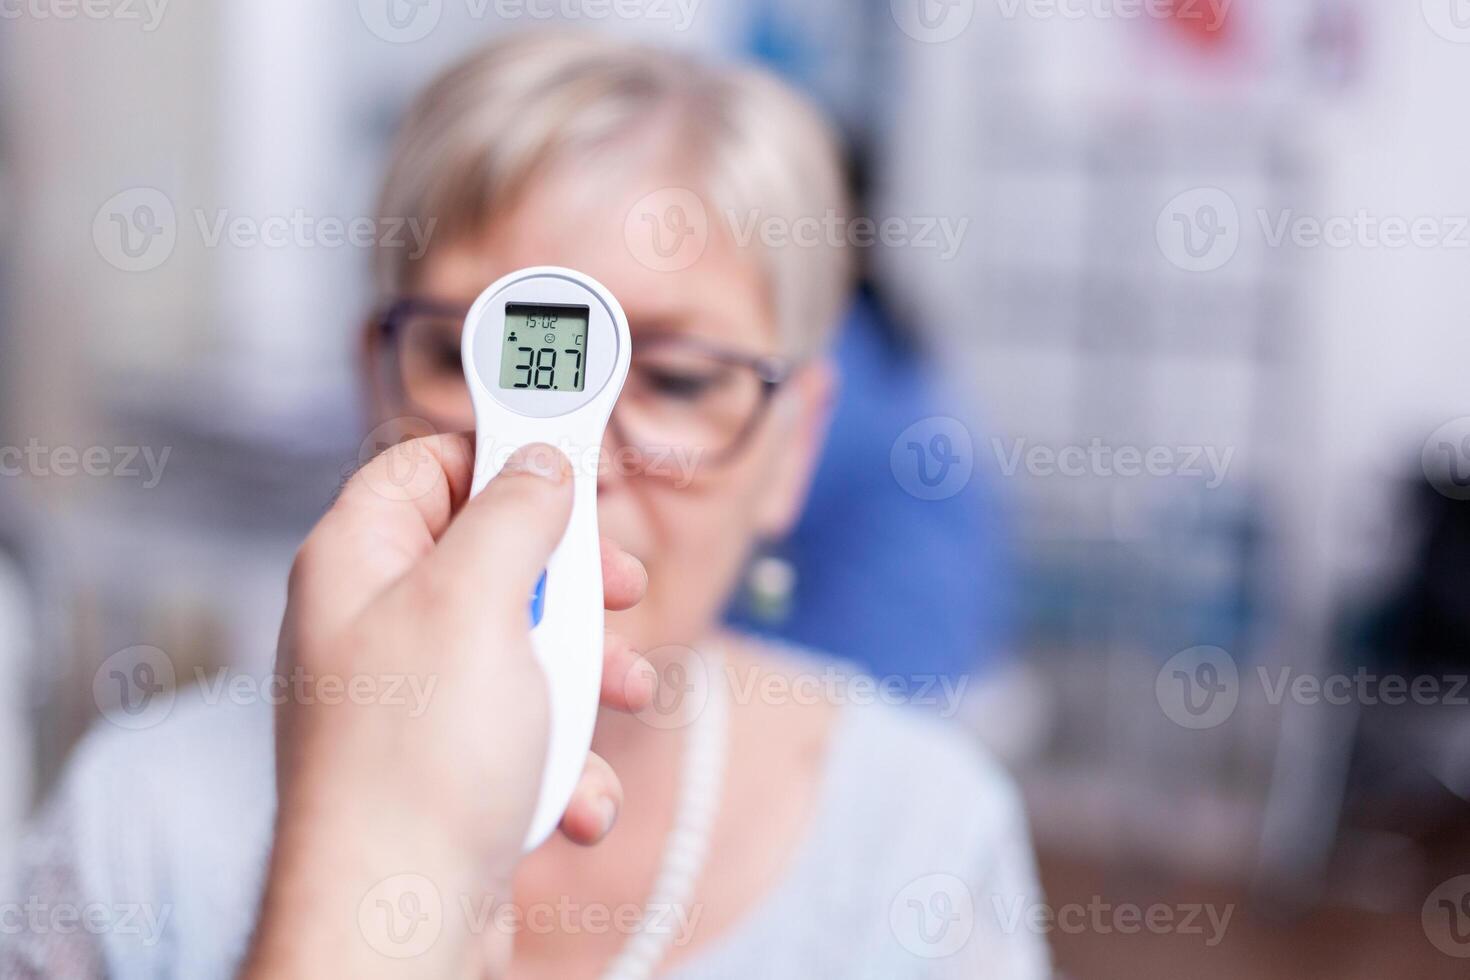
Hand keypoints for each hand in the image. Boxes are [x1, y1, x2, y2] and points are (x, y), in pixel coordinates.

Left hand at [241, 437, 652, 979]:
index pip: (430, 463)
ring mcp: (416, 697)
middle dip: (571, 577)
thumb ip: (515, 514)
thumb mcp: (477, 602)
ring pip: (527, 644)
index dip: (505, 451)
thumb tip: (542, 461)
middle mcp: (380, 623)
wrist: (396, 927)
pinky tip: (569, 795)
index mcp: (359, 562)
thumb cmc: (413, 767)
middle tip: (616, 585)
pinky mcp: (453, 763)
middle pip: (495, 552)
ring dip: (585, 675)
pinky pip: (529, 728)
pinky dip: (564, 756)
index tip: (576, 447)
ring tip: (619, 696)